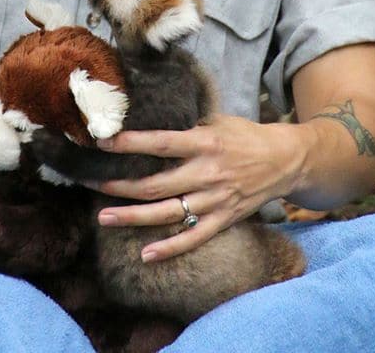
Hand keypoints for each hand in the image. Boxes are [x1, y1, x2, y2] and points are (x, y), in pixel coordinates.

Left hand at [93, 115, 298, 262]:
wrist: (284, 160)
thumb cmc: (245, 135)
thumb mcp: (217, 120)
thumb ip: (187, 125)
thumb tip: (150, 122)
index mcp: (204, 143)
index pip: (160, 143)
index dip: (130, 144)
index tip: (103, 143)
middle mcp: (207, 173)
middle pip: (155, 184)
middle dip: (120, 186)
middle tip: (90, 184)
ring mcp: (215, 200)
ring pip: (168, 213)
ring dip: (133, 217)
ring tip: (104, 218)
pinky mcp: (223, 219)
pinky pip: (194, 238)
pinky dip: (170, 248)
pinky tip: (146, 255)